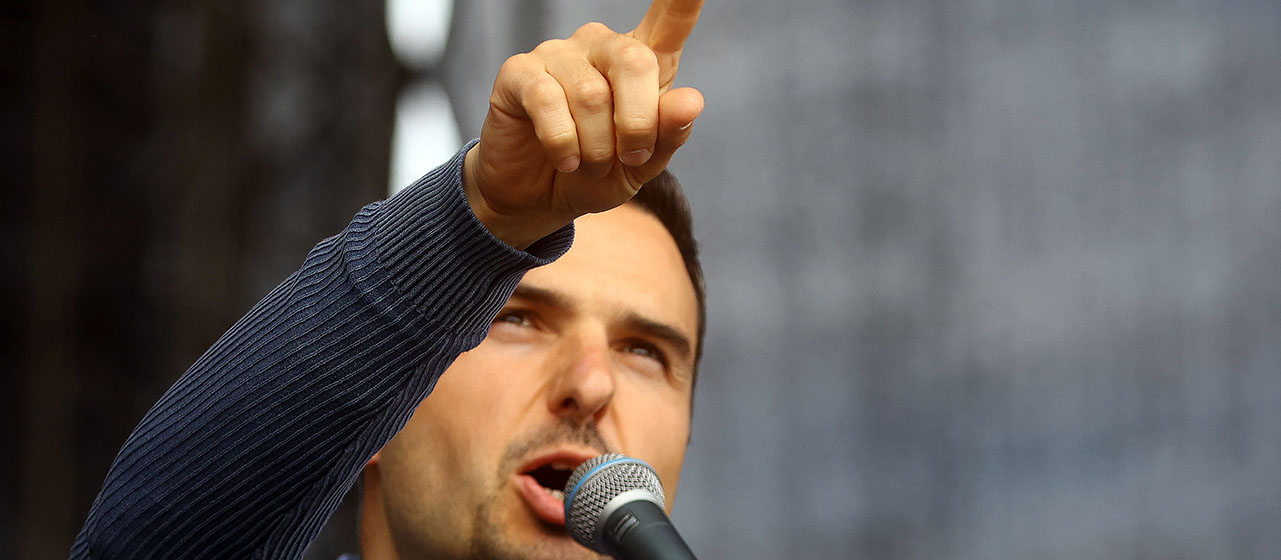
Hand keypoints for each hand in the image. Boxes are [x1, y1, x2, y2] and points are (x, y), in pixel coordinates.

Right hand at [463, 0, 704, 248]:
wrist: (539, 200)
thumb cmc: (597, 174)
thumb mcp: (642, 166)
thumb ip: (669, 134)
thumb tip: (692, 100)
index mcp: (641, 62)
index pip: (669, 21)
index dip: (683, 1)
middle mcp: (601, 46)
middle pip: (634, 62)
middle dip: (637, 125)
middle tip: (628, 158)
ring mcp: (558, 54)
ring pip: (591, 94)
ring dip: (596, 146)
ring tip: (588, 164)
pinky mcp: (519, 72)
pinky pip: (549, 102)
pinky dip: (563, 143)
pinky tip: (565, 159)